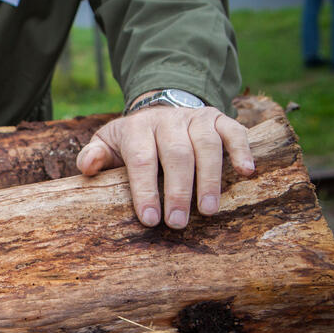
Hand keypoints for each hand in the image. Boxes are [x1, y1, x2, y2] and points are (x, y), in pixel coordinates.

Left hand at [76, 105, 253, 228]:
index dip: (145, 190)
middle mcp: (168, 120)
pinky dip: (242, 150)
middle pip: (176, 155)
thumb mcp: (106, 144)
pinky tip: (246, 172)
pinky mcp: (220, 118)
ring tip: (208, 211)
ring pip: (206, 145)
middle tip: (178, 222)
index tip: (149, 219)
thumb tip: (87, 167)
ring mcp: (196, 118)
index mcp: (137, 128)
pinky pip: (235, 131)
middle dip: (177, 191)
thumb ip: (93, 155)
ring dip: (209, 179)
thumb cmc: (132, 140)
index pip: (141, 159)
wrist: (160, 109)